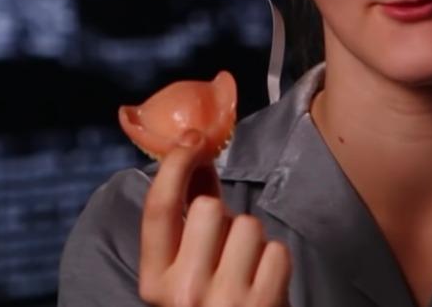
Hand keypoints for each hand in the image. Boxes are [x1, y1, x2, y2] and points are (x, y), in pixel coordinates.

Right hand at [138, 129, 291, 306]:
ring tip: (246, 272)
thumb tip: (198, 157)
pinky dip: (275, 262)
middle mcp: (184, 293)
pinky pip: (277, 250)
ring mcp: (226, 301)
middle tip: (225, 249)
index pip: (159, 208)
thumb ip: (187, 221)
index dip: (175, 165)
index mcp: (154, 283)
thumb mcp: (184, 276)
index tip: (193, 140)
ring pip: (247, 225)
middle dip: (223, 217)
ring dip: (252, 242)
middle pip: (209, 208)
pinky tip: (264, 285)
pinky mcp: (265, 305)